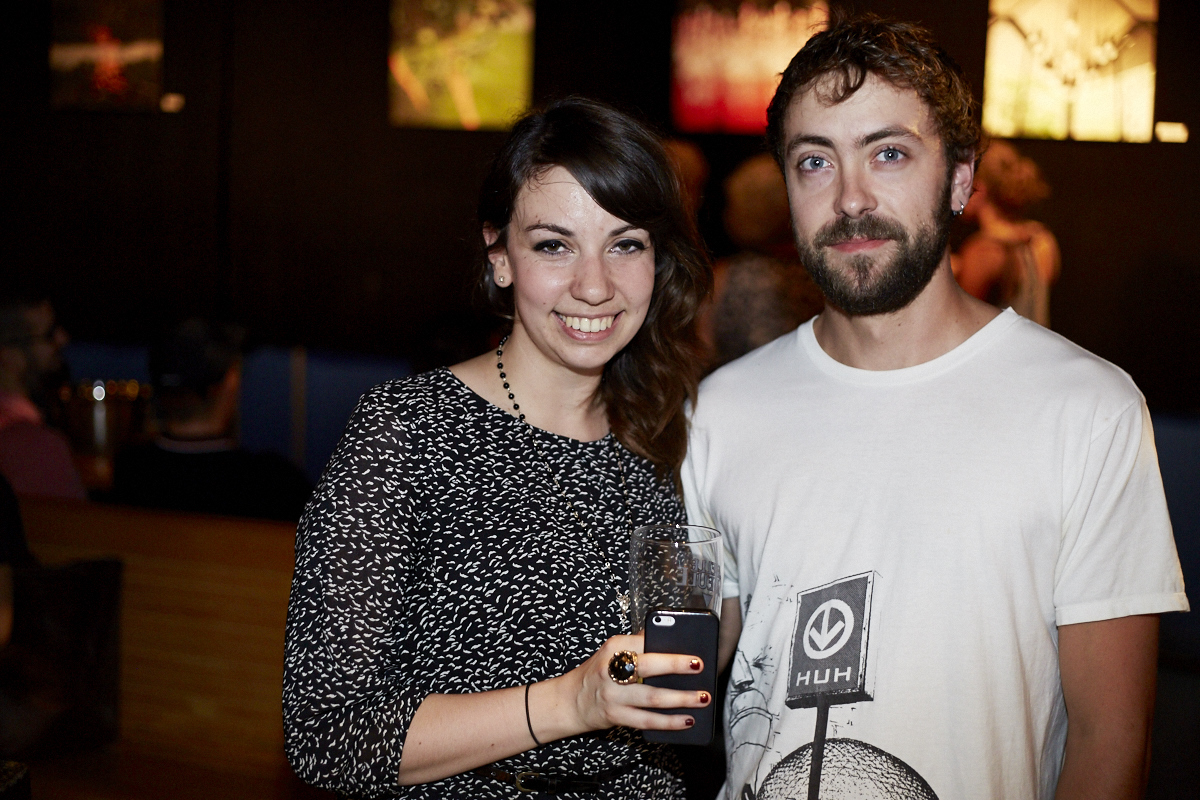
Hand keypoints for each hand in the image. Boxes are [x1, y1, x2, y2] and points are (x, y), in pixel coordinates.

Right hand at [539, 634, 711, 739]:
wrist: (571, 700)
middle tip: (699, 667)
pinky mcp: (615, 715)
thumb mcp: (613, 651)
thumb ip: (639, 645)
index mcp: (614, 647)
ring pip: (651, 697)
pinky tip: (686, 720)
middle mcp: (611, 669)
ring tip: (701, 698)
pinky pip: (647, 720)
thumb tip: (673, 639)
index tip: (692, 651)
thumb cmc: (599, 672)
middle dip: (676, 666)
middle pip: (648, 667)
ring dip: (680, 698)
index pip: (645, 642)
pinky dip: (669, 722)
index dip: (669, 648)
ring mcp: (612, 694)